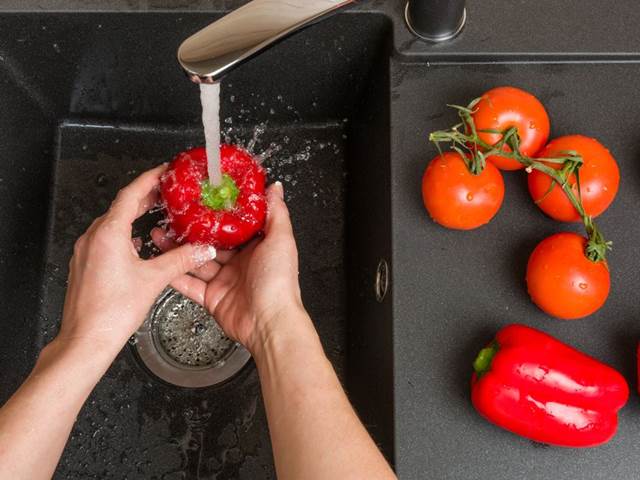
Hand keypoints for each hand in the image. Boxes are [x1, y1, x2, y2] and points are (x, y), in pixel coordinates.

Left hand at [57, 164, 217, 358]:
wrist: (86, 339)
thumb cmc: (111, 312)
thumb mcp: (154, 280)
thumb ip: (181, 260)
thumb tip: (202, 250)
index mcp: (109, 233)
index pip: (130, 194)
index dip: (149, 179)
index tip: (163, 171)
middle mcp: (93, 238)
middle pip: (120, 206)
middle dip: (144, 196)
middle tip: (164, 191)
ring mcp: (85, 252)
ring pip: (111, 223)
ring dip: (132, 215)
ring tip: (153, 215)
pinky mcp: (84, 265)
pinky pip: (104, 240)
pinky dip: (122, 234)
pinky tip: (135, 245)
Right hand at [151, 181, 305, 353]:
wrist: (269, 322)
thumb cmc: (279, 281)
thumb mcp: (281, 239)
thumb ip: (276, 212)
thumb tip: (274, 187)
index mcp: (256, 248)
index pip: (233, 225)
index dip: (217, 212)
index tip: (200, 198)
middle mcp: (240, 263)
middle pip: (210, 243)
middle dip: (191, 230)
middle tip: (172, 214)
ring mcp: (224, 281)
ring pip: (196, 261)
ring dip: (178, 249)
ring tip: (160, 232)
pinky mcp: (211, 298)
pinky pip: (189, 285)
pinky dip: (174, 274)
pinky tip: (160, 262)